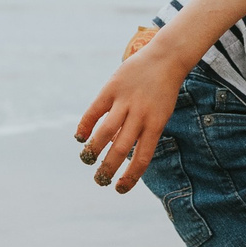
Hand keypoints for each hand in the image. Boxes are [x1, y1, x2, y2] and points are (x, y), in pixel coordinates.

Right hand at [75, 44, 182, 192]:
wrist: (165, 58)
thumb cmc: (162, 90)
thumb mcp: (159, 113)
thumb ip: (142, 131)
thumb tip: (119, 151)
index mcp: (155, 124)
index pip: (142, 158)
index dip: (130, 177)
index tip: (119, 189)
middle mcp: (140, 115)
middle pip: (121, 149)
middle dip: (108, 168)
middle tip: (99, 179)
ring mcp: (125, 101)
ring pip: (106, 132)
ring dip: (94, 150)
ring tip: (87, 160)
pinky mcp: (112, 88)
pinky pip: (95, 110)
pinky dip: (85, 125)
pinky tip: (80, 138)